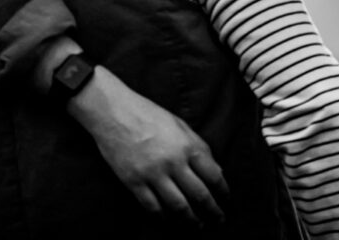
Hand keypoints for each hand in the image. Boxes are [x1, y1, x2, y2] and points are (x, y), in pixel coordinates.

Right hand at [66, 65, 228, 226]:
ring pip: (178, 206)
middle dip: (212, 211)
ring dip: (191, 220)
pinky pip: (152, 207)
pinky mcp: (134, 182)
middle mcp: (173, 162)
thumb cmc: (148, 113)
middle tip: (219, 220)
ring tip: (198, 226)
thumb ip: (198, 147)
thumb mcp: (179, 124)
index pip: (214, 176)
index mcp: (188, 145)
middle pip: (199, 195)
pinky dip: (163, 218)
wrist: (113, 111)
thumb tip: (215, 170)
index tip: (226, 200)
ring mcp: (153, 174)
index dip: (223, 192)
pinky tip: (169, 221)